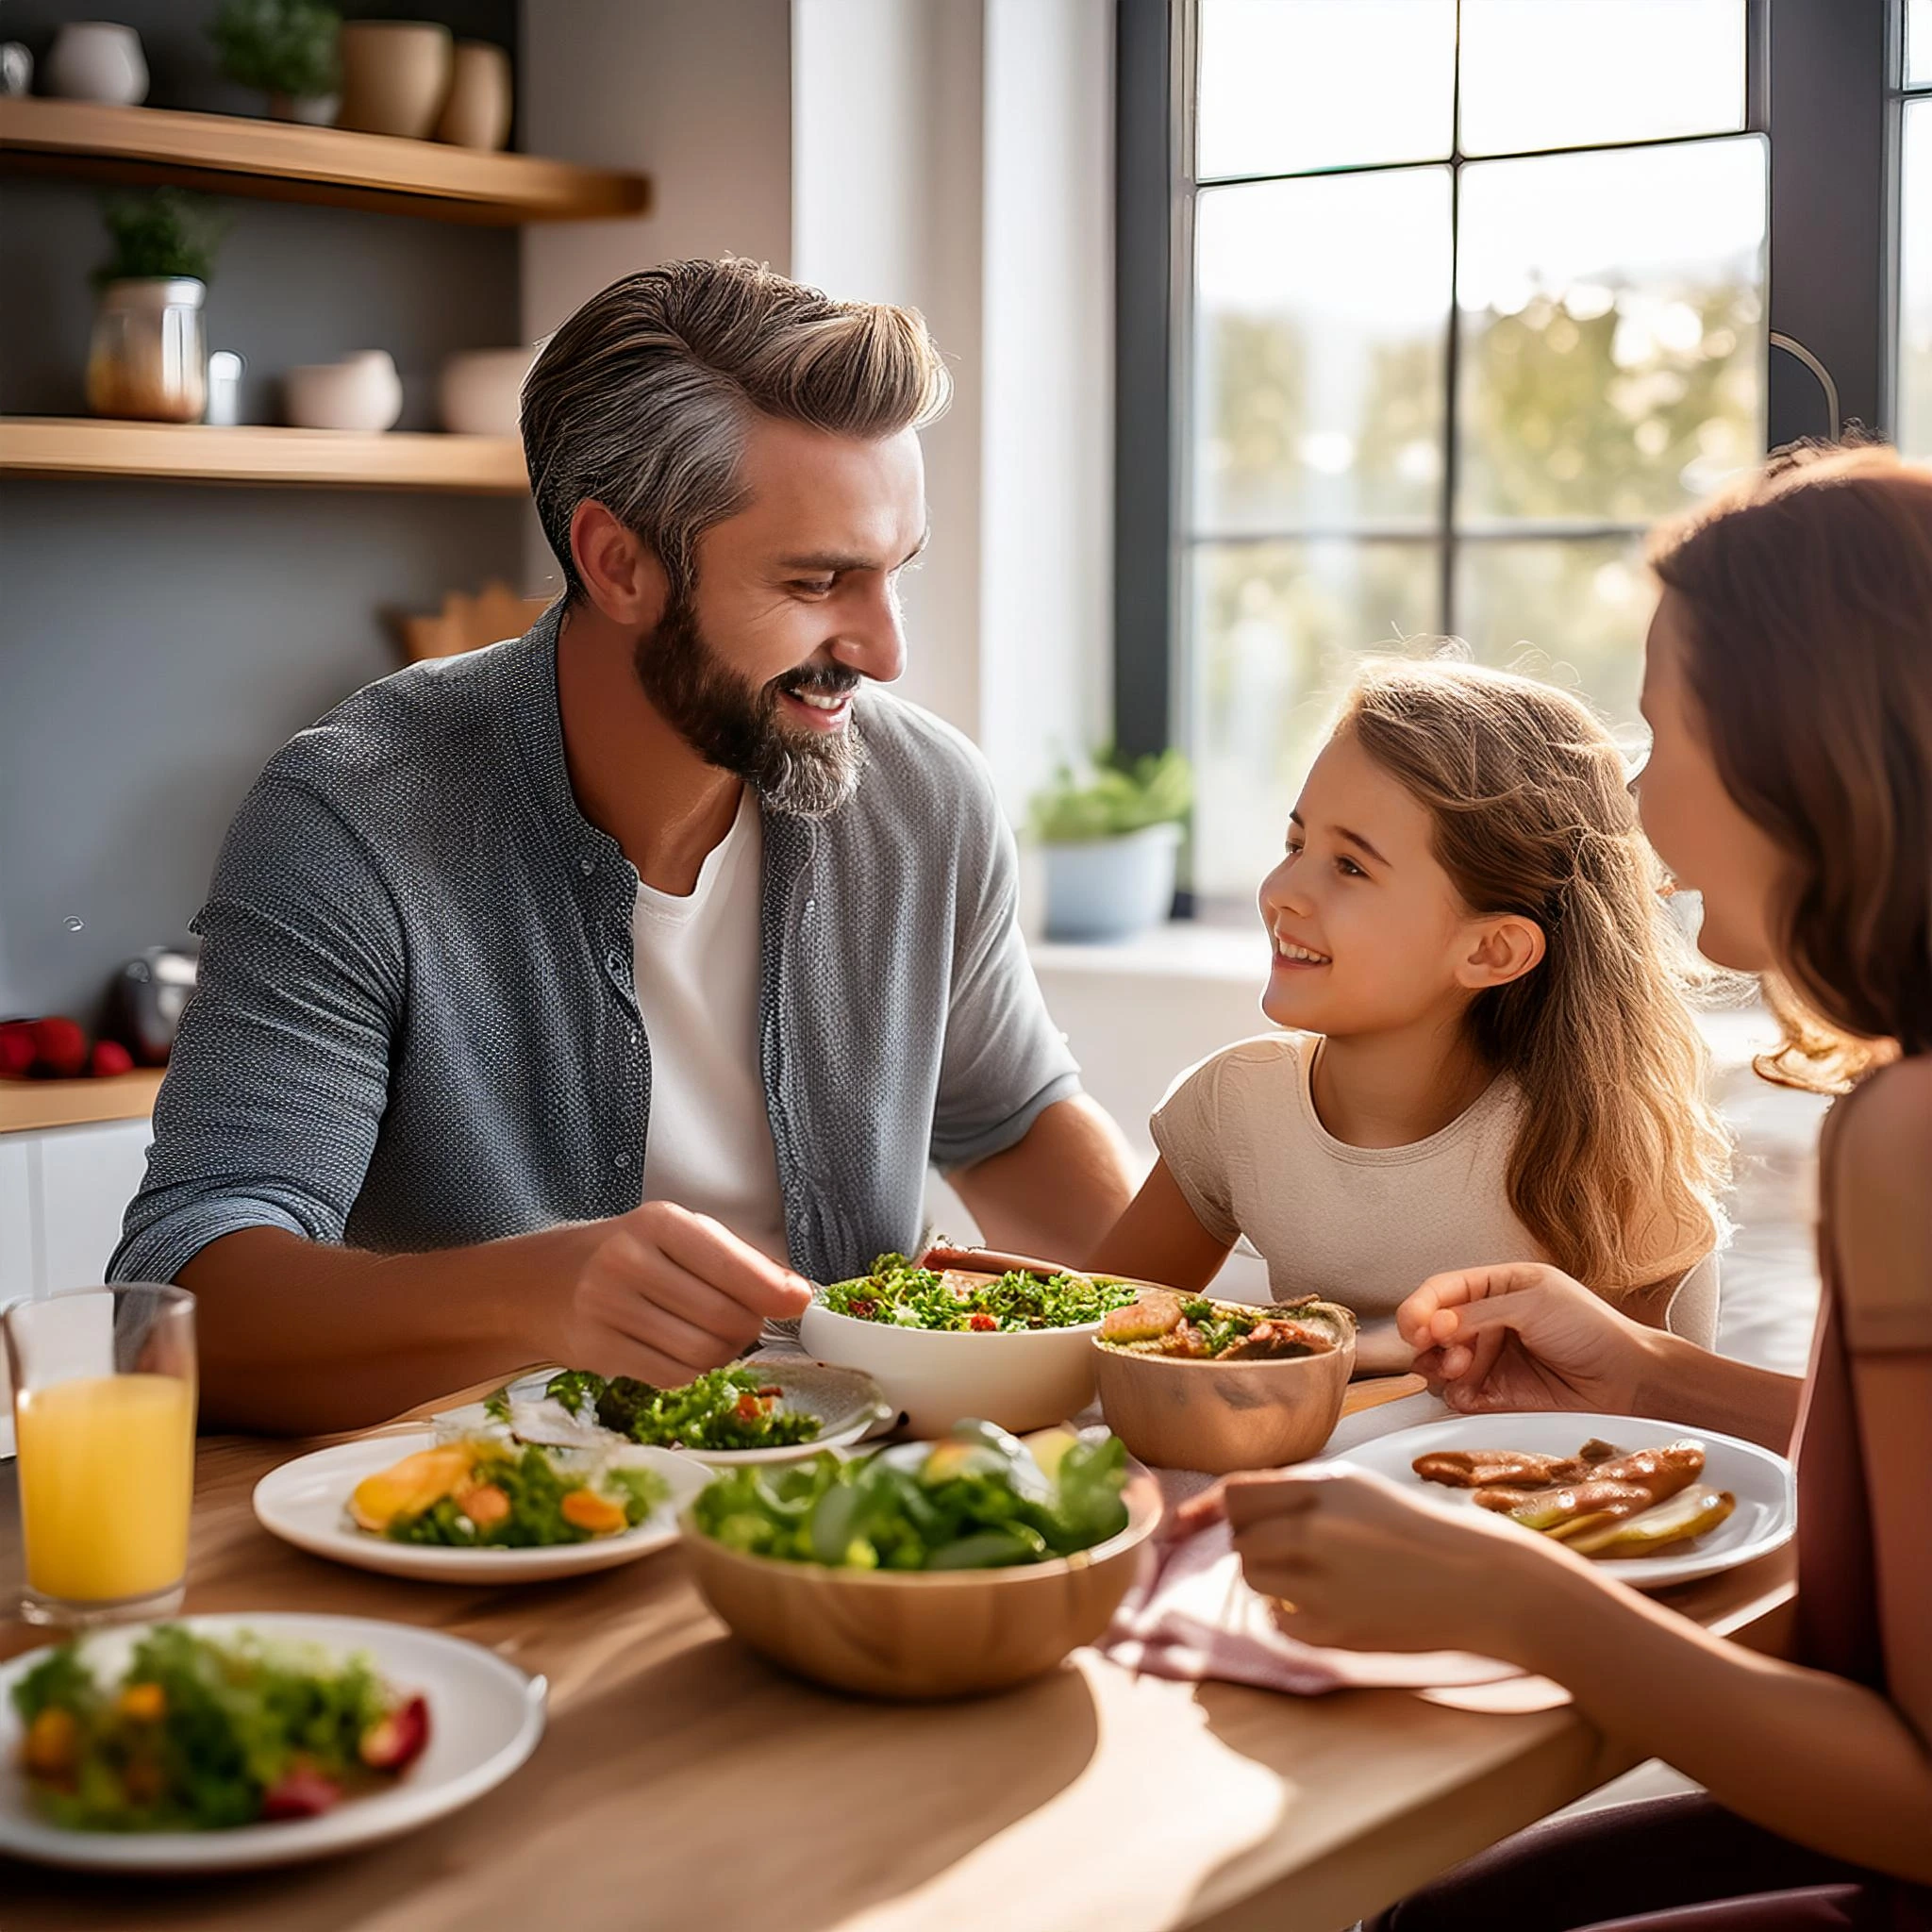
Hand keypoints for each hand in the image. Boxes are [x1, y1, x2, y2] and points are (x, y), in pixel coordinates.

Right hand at [553, 1201, 812, 1384]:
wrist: (541, 1282)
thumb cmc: (625, 1255)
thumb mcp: (676, 1237)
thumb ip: (737, 1260)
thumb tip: (796, 1294)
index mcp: (658, 1223)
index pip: (731, 1265)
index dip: (773, 1292)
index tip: (798, 1302)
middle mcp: (629, 1261)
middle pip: (723, 1317)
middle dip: (749, 1328)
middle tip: (746, 1323)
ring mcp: (608, 1308)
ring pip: (702, 1353)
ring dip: (723, 1354)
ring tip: (712, 1338)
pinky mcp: (597, 1350)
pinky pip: (672, 1376)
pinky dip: (690, 1372)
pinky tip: (679, 1351)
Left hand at [1221, 1465, 1558, 1658]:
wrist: (1479, 1582)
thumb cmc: (1416, 1530)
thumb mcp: (1356, 1489)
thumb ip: (1295, 1494)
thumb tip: (1230, 1506)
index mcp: (1322, 1488)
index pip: (1236, 1494)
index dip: (1206, 1509)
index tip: (1184, 1524)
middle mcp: (1313, 1530)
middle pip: (1240, 1538)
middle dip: (1256, 1542)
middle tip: (1297, 1549)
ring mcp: (1319, 1584)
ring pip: (1253, 1577)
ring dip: (1272, 1577)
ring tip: (1321, 1575)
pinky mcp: (1330, 1630)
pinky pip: (1278, 1619)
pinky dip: (1292, 1615)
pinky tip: (1332, 1605)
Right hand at [1398, 1262, 1650, 1414]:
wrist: (1630, 1382)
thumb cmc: (1593, 1330)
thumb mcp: (1534, 1303)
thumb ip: (1479, 1311)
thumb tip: (1434, 1323)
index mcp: (1496, 1288)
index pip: (1441, 1291)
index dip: (1420, 1307)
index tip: (1415, 1326)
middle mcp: (1487, 1322)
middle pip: (1431, 1328)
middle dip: (1429, 1339)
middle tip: (1444, 1349)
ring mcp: (1490, 1360)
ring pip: (1438, 1363)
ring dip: (1439, 1365)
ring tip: (1461, 1368)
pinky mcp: (1495, 1395)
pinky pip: (1457, 1396)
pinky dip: (1456, 1394)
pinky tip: (1473, 1392)